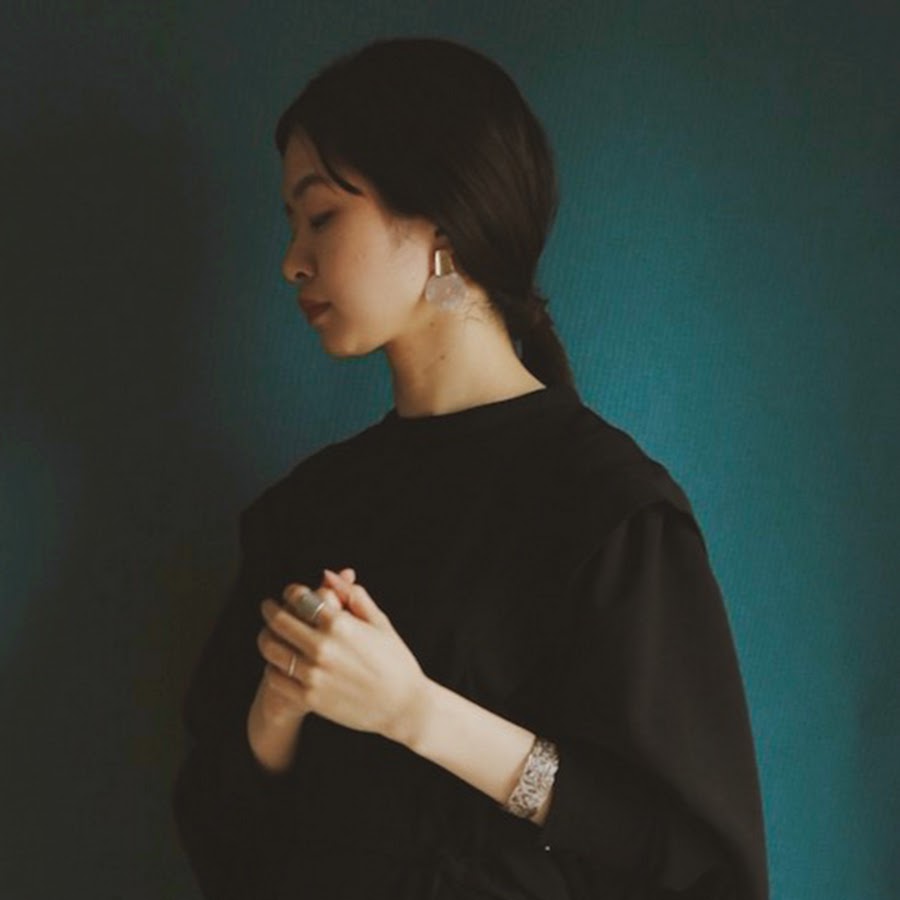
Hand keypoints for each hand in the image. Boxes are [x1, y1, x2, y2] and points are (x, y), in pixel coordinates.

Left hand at [259, 568, 429, 742]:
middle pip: (279, 621)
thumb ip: (353, 595)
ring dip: (267, 637)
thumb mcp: (379, 622)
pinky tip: (279, 663)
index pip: (299, 597)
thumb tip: (328, 575)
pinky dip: (272, 668)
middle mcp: (322, 647)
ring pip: (271, 649)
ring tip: (270, 634)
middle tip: (268, 606)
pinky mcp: (309, 698)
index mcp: (340, 624)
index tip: (290, 593)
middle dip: (270, 609)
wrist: (403, 706)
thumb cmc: (395, 660)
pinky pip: (275, 678)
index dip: (291, 591)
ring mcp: (313, 674)